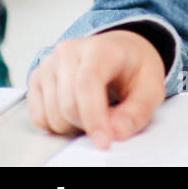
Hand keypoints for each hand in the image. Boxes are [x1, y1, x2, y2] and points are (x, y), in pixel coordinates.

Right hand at [26, 30, 166, 147]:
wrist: (121, 51)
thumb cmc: (134, 68)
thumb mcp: (151, 88)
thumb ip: (138, 111)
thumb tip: (117, 131)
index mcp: (100, 48)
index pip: (87, 83)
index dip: (93, 116)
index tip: (104, 140)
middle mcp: (69, 51)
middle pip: (67, 105)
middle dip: (89, 123)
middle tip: (109, 118)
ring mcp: (48, 63)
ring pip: (51, 115)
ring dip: (74, 125)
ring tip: (94, 109)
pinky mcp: (36, 79)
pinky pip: (39, 118)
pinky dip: (57, 125)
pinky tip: (76, 110)